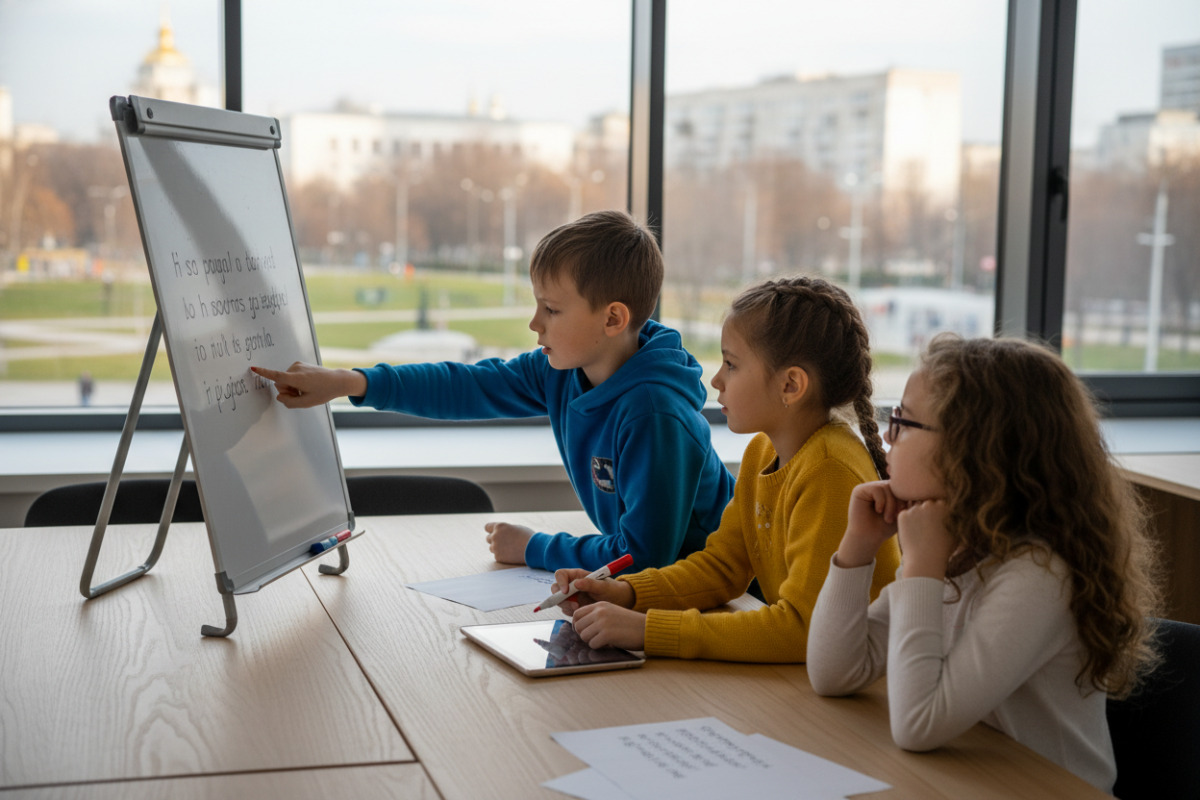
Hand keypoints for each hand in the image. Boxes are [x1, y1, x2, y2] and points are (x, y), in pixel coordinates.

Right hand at [250, 362, 366, 408]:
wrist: (337, 380)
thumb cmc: (323, 392)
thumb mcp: (306, 403)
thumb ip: (289, 402)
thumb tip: (279, 396)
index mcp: (296, 378)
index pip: (276, 376)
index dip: (264, 373)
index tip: (253, 368)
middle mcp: (296, 369)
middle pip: (280, 383)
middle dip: (287, 391)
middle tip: (301, 394)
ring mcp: (298, 365)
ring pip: (285, 380)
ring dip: (292, 387)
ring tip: (306, 389)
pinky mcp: (299, 364)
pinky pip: (290, 376)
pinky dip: (295, 381)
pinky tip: (307, 384)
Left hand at [484, 521, 532, 563]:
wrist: (533, 549)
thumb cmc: (527, 536)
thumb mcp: (516, 528)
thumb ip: (506, 530)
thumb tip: (501, 533)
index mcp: (499, 526)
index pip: (487, 527)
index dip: (491, 530)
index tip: (494, 532)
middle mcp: (495, 536)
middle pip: (488, 538)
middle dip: (494, 540)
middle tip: (503, 542)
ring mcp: (495, 547)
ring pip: (492, 548)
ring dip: (498, 548)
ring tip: (510, 548)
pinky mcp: (498, 557)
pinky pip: (497, 556)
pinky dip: (503, 555)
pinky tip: (512, 554)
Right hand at [549, 568, 635, 613]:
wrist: (618, 602)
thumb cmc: (612, 590)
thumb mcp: (604, 587)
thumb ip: (591, 584)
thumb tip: (576, 583)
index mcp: (577, 575)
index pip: (560, 574)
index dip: (560, 582)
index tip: (566, 591)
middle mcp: (572, 585)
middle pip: (556, 589)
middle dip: (561, 598)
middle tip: (574, 606)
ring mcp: (572, 596)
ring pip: (559, 601)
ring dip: (567, 607)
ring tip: (581, 609)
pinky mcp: (574, 606)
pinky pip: (566, 610)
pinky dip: (571, 613)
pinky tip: (582, 612)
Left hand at [571, 602, 646, 650]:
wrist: (645, 628)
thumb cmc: (629, 623)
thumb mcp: (611, 612)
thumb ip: (596, 615)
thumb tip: (579, 627)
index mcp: (600, 605)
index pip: (577, 614)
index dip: (577, 625)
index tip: (584, 631)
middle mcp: (599, 612)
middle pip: (578, 626)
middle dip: (584, 634)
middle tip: (595, 638)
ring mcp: (603, 622)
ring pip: (584, 636)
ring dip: (592, 641)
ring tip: (604, 640)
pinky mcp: (607, 634)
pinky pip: (593, 644)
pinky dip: (599, 647)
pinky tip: (609, 643)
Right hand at [836, 481, 906, 567]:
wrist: (869, 539)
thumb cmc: (886, 528)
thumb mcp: (902, 513)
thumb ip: (908, 500)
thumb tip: (918, 487)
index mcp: (888, 490)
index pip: (902, 487)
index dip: (907, 498)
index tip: (906, 513)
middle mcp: (877, 486)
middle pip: (895, 485)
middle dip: (899, 501)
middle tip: (898, 516)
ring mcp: (868, 487)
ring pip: (886, 487)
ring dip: (890, 504)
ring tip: (888, 519)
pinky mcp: (859, 490)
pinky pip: (876, 489)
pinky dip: (881, 502)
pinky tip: (879, 512)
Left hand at [897, 499, 954, 579]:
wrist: (925, 560)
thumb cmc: (943, 549)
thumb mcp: (955, 533)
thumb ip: (955, 519)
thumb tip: (956, 513)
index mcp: (944, 506)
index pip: (939, 503)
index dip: (937, 514)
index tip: (937, 524)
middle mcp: (930, 504)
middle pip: (927, 504)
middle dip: (926, 513)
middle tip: (926, 529)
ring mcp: (915, 509)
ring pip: (915, 509)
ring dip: (916, 516)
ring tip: (920, 533)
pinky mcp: (903, 515)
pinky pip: (904, 515)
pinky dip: (906, 523)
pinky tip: (912, 534)